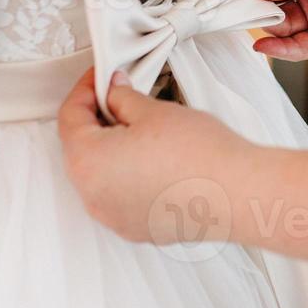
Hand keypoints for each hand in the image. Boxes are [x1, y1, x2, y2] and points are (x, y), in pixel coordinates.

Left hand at [57, 70, 255, 242]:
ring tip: (144, 130)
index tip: (99, 79)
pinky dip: (131, 177)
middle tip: (120, 97)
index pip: (70, 117)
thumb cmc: (200, 157)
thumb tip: (113, 92)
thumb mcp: (153, 111)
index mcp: (87, 163)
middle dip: (98, 120)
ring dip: (114, 150)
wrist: (237, 194)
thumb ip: (123, 97)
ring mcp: (115, 218)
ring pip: (102, 175)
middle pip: (81, 149)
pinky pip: (122, 197)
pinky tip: (157, 160)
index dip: (84, 90)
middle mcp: (93, 197)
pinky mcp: (138, 228)